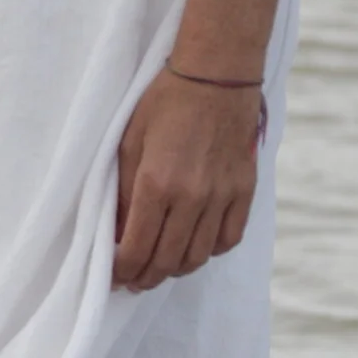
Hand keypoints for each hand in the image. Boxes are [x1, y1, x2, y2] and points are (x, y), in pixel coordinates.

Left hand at [112, 68, 263, 291]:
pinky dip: (210, 251)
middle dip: (146, 277)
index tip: (113, 276)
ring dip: (176, 269)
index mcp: (156, 183)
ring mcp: (222, 196)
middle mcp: (191, 196)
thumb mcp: (129, 143)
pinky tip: (196, 247)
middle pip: (167, 260)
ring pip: (198, 255)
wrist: (216, 76)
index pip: (136, 248)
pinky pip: (229, 238)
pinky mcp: (244, 191)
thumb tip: (119, 232)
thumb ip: (124, 193)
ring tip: (162, 268)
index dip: (121, 270)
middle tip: (134, 281)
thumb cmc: (164, 102)